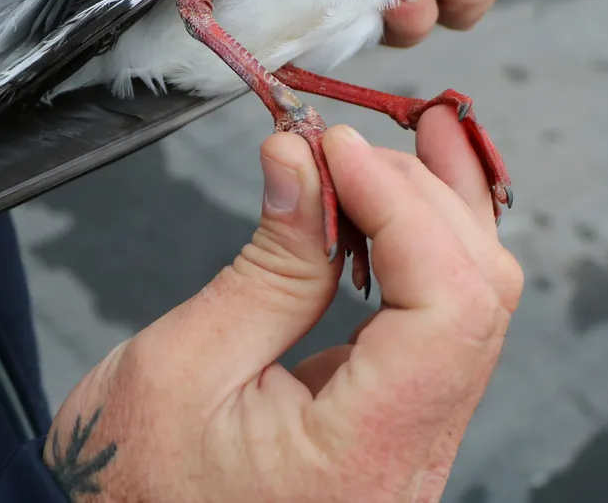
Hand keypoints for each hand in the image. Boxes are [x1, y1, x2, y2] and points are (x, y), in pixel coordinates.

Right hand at [43, 108, 523, 501]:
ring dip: (436, 213)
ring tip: (404, 141)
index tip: (341, 149)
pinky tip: (398, 200)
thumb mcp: (181, 368)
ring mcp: (412, 447)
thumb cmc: (129, 487)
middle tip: (351, 139)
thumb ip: (267, 265)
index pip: (447, 311)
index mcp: (360, 460)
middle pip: (477, 301)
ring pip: (473, 309)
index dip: (405, 208)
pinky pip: (442, 327)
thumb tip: (303, 159)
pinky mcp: (397, 426)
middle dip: (423, 196)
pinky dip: (423, 251)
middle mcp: (410, 462)